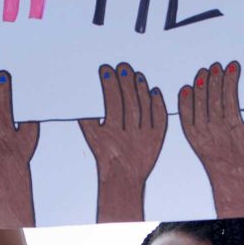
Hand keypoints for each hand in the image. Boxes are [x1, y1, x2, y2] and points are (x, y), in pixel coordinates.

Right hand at [78, 63, 166, 222]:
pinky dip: (158, 104)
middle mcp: (129, 135)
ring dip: (140, 89)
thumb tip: (83, 95)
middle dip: (125, 83)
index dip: (109, 85)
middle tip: (123, 66)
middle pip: (130, 103)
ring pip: (145, 109)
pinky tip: (153, 90)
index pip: (111, 104)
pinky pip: (160, 118)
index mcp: (110, 134)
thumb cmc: (105, 154)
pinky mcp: (158, 138)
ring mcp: (145, 137)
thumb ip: (88, 119)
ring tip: (136, 74)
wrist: (124, 177)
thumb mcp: (92, 138)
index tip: (106, 69)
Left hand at [178, 61, 243, 217]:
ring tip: (202, 71)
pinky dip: (184, 101)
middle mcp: (217, 128)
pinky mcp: (191, 135)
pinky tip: (185, 87)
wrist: (230, 173)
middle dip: (215, 80)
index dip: (231, 80)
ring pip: (200, 104)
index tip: (233, 66)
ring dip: (201, 86)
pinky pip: (185, 116)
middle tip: (215, 66)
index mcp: (234, 124)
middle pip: (215, 98)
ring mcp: (202, 132)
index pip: (232, 97)